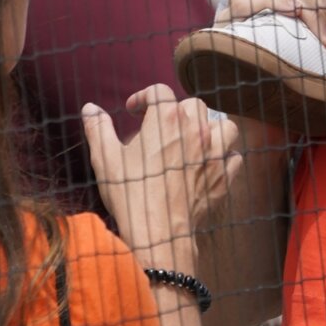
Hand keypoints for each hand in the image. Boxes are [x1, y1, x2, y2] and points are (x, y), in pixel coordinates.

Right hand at [86, 85, 243, 262]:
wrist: (158, 233)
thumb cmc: (130, 194)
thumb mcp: (106, 159)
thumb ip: (99, 129)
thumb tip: (91, 109)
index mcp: (166, 120)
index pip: (160, 92)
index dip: (144, 96)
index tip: (134, 110)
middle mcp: (195, 131)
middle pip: (193, 105)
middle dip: (176, 111)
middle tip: (161, 127)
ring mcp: (214, 154)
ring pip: (224, 126)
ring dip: (211, 128)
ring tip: (196, 138)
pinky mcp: (223, 177)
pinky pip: (234, 157)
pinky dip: (225, 156)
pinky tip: (211, 163)